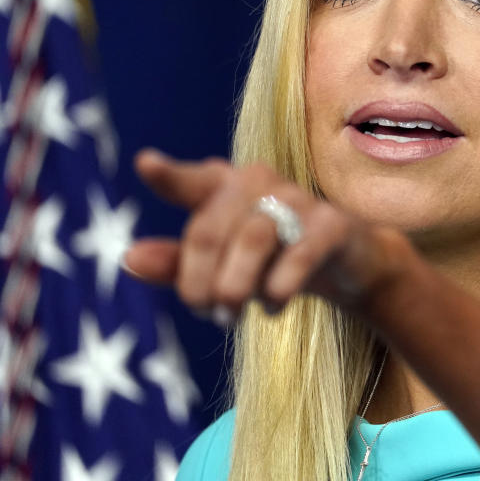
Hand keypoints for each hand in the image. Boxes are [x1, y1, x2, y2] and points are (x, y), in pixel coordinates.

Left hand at [122, 149, 419, 318]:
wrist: (351, 264)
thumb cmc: (275, 259)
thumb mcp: (223, 266)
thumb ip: (176, 263)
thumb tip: (128, 259)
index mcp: (229, 186)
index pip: (196, 181)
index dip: (171, 176)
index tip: (146, 165)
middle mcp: (262, 184)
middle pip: (210, 229)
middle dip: (197, 281)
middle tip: (203, 312)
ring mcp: (300, 201)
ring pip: (252, 239)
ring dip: (234, 287)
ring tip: (229, 316)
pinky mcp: (333, 225)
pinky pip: (300, 254)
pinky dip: (279, 287)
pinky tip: (273, 307)